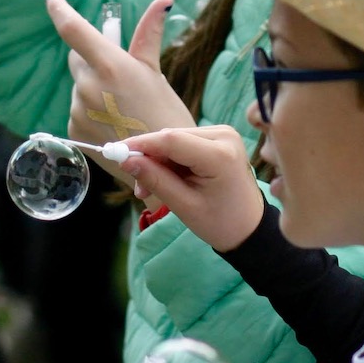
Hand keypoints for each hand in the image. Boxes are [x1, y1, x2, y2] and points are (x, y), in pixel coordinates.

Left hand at [48, 0, 195, 146]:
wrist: (163, 164)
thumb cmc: (165, 113)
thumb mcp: (155, 72)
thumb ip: (148, 35)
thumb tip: (162, 1)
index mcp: (111, 66)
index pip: (74, 29)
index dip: (60, 10)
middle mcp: (88, 86)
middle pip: (77, 59)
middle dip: (92, 57)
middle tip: (117, 70)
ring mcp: (78, 110)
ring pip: (80, 86)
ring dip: (94, 88)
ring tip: (122, 107)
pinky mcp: (74, 131)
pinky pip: (78, 110)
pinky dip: (91, 111)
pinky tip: (113, 122)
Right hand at [117, 126, 263, 251]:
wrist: (249, 227)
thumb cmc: (220, 222)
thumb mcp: (184, 205)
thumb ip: (155, 180)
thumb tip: (125, 160)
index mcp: (220, 155)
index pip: (171, 140)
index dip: (140, 145)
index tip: (114, 153)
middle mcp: (224, 135)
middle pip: (172, 138)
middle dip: (148, 157)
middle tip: (135, 184)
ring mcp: (223, 134)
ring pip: (175, 140)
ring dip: (158, 161)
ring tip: (149, 189)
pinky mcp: (219, 138)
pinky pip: (184, 143)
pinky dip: (170, 160)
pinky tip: (166, 179)